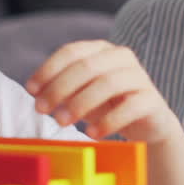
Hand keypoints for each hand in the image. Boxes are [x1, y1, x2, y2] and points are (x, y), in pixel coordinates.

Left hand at [26, 40, 179, 142]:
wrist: (147, 126)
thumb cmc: (107, 106)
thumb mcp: (80, 94)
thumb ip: (61, 89)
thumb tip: (35, 94)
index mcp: (101, 50)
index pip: (71, 52)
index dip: (48, 69)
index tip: (31, 90)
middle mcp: (122, 58)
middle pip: (87, 67)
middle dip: (59, 88)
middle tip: (41, 109)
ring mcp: (139, 77)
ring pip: (107, 84)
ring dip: (79, 103)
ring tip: (62, 122)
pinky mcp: (152, 100)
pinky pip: (129, 107)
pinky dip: (108, 122)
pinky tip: (92, 134)